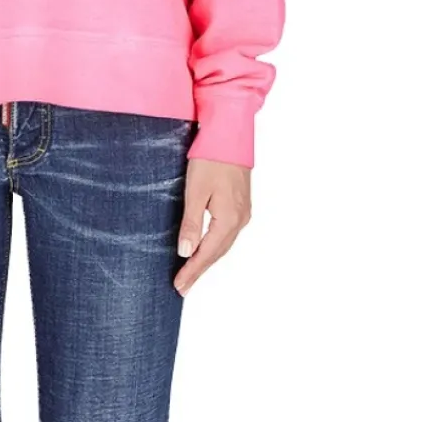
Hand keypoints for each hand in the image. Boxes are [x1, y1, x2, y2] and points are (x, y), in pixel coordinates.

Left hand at [174, 159, 250, 296]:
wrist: (230, 134)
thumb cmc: (210, 159)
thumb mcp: (195, 191)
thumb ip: (191, 223)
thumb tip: (186, 252)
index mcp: (229, 219)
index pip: (207, 254)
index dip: (192, 271)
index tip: (179, 287)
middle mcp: (240, 220)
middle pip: (218, 253)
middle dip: (199, 270)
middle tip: (182, 286)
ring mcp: (243, 212)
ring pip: (223, 244)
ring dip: (207, 259)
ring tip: (191, 272)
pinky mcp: (240, 204)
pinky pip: (227, 233)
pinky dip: (215, 245)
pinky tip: (206, 247)